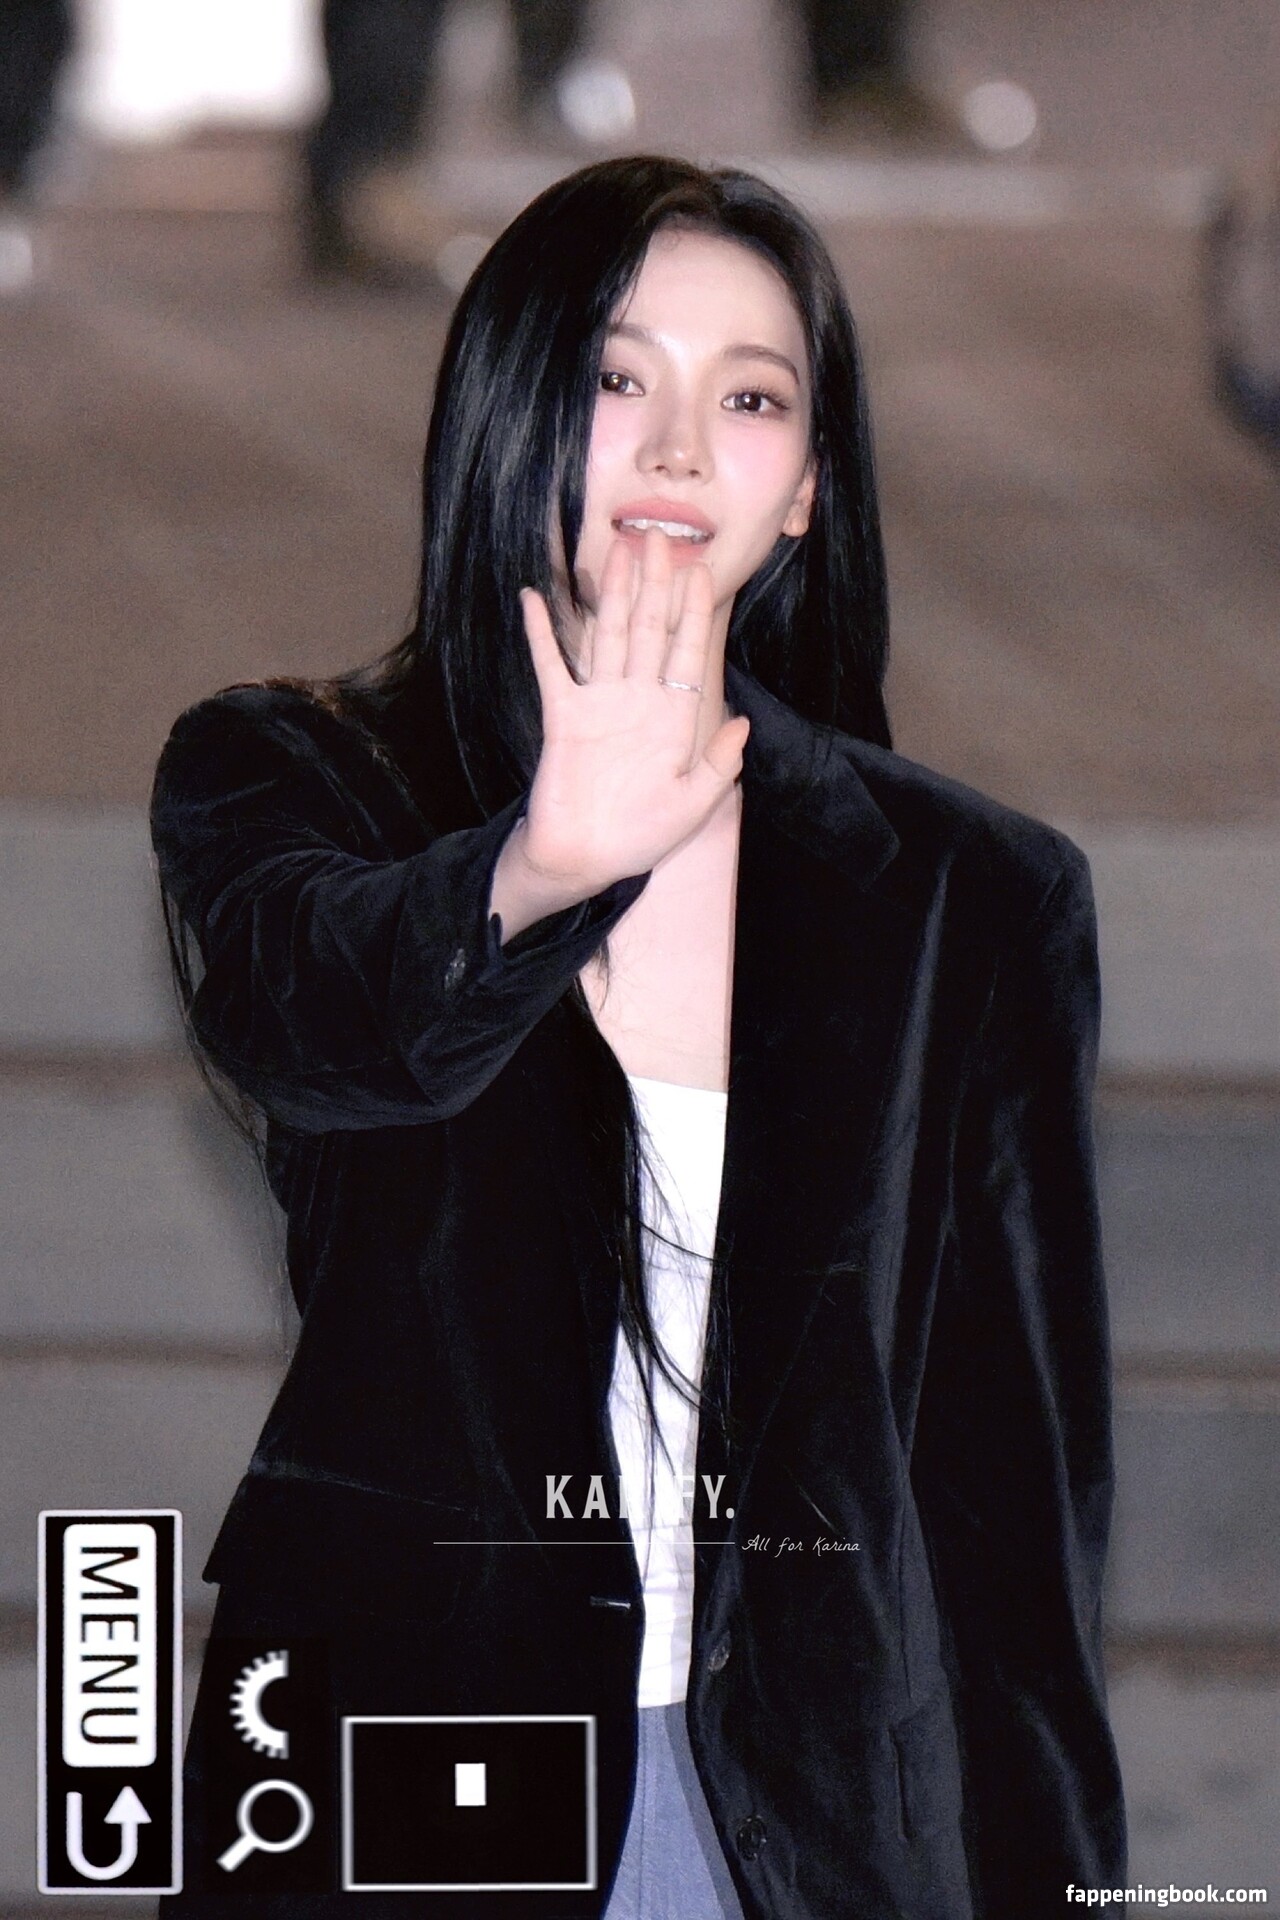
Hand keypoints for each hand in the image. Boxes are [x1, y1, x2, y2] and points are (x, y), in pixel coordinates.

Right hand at [516, 527, 749, 892]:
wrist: (583, 860)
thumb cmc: (638, 838)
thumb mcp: (692, 806)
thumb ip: (718, 766)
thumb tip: (743, 724)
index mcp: (672, 719)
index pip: (687, 654)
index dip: (695, 613)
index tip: (702, 571)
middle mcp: (637, 702)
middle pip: (650, 631)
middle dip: (657, 586)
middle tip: (661, 538)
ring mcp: (598, 704)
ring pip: (609, 636)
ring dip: (614, 595)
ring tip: (618, 551)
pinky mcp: (561, 716)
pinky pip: (551, 666)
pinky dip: (542, 633)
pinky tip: (535, 597)